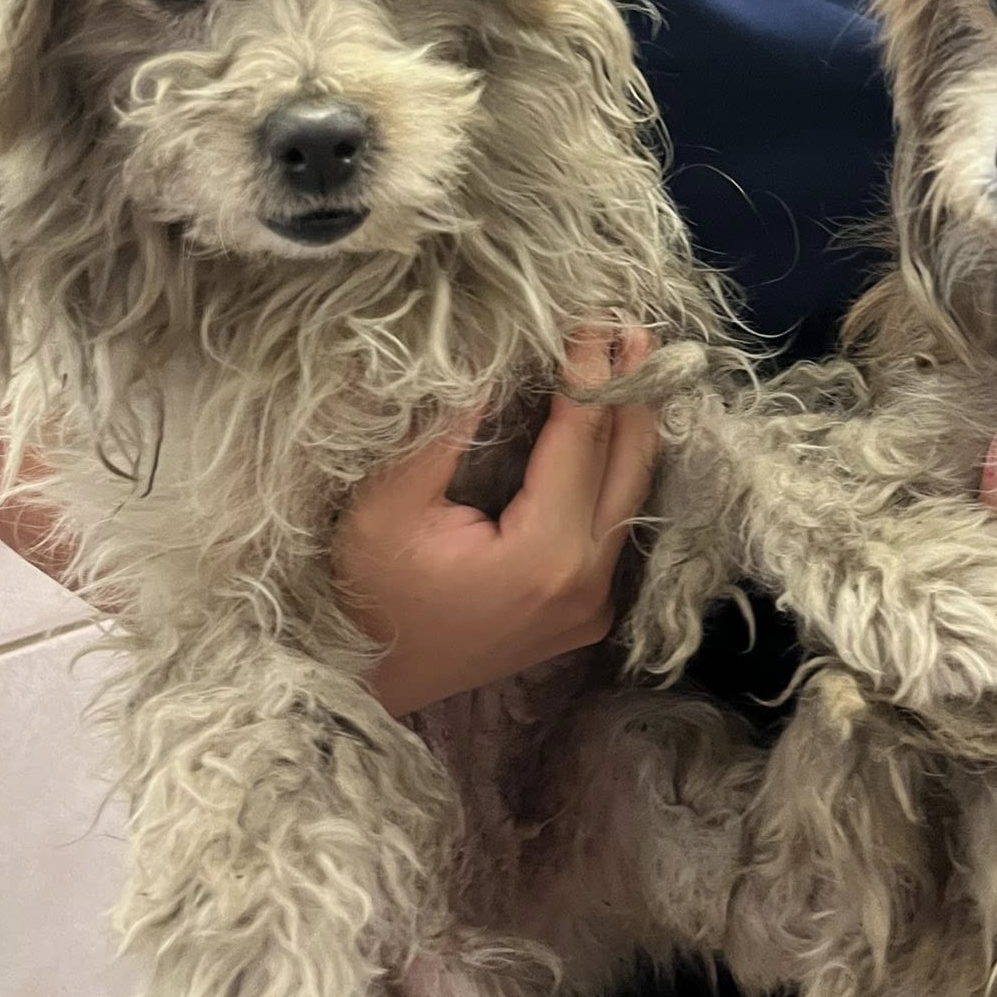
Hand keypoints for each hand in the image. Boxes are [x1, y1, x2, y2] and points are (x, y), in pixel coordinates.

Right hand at [337, 328, 659, 716]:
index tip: (594, 316)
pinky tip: (614, 428)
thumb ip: (446, 431)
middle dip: (632, 392)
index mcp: (543, 556)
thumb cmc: (364, 593)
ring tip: (635, 362)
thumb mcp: (389, 504)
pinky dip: (616, 472)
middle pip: (626, 468)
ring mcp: (592, 606)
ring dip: (631, 428)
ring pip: (630, 498)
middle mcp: (586, 584)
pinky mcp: (585, 614)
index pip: (579, 440)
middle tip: (636, 328)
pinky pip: (615, 526)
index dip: (589, 372)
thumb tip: (494, 364)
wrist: (360, 680)